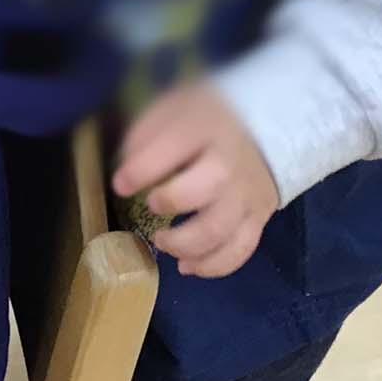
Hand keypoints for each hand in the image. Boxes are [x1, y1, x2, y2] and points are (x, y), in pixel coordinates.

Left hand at [113, 82, 279, 278]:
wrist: (261, 135)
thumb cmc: (202, 128)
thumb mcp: (171, 114)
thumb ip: (146, 138)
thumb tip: (127, 173)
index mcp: (206, 128)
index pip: (175, 145)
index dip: (144, 169)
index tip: (120, 184)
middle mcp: (231, 162)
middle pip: (210, 186)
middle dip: (174, 201)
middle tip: (151, 205)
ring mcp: (247, 194)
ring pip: (222, 229)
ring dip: (186, 245)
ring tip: (162, 241)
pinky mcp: (257, 219)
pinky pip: (241, 250)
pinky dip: (212, 266)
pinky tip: (186, 265)